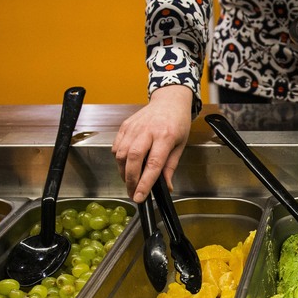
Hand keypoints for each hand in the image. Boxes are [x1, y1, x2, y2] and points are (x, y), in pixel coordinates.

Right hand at [112, 84, 193, 202]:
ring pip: (121, 154)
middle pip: (133, 159)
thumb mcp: (180, 145)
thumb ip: (170, 166)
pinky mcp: (125, 126)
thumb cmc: (177, 122)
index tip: (140, 196)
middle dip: (131, 180)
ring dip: (123, 171)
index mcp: (165, 136)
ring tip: (130, 181)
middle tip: (133, 193)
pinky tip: (126, 165)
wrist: (169, 100)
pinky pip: (117, 147)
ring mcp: (134, 127)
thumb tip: (166, 186)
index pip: (153, 164)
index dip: (145, 182)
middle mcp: (148, 131)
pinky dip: (119, 159)